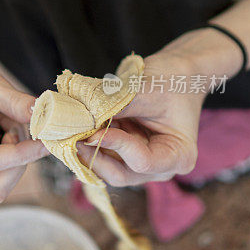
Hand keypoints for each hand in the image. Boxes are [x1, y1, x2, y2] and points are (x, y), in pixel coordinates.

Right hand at [0, 52, 48, 202]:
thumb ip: (15, 102)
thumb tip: (45, 120)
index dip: (22, 155)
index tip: (45, 143)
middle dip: (18, 164)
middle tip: (18, 130)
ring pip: (0, 184)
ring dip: (15, 158)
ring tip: (6, 123)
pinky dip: (10, 157)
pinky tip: (1, 131)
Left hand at [75, 48, 206, 186]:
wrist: (179, 74)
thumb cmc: (172, 79)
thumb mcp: (146, 90)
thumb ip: (115, 107)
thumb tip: (79, 118)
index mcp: (178, 156)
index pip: (141, 161)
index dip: (114, 145)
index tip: (93, 129)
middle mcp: (160, 169)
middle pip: (118, 174)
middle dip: (92, 155)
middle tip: (71, 134)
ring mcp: (141, 166)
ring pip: (104, 168)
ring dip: (85, 149)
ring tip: (72, 127)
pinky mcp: (125, 157)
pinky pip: (101, 156)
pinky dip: (87, 143)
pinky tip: (77, 126)